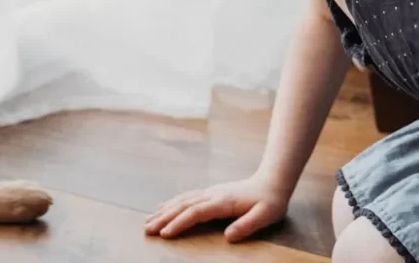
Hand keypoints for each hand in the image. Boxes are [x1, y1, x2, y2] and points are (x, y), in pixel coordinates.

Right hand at [144, 175, 289, 241]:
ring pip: (181, 200)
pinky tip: (162, 206)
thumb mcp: (265, 216)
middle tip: (147, 229)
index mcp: (223, 202)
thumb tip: (228, 237)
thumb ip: (247, 226)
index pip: (195, 212)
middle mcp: (212, 195)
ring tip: (147, 220)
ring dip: (163, 210)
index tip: (164, 233)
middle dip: (163, 217)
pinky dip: (171, 202)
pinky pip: (186, 197)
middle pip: (183, 206)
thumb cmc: (269, 202)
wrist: (271, 182)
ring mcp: (210, 192)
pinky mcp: (210, 193)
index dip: (179, 223)